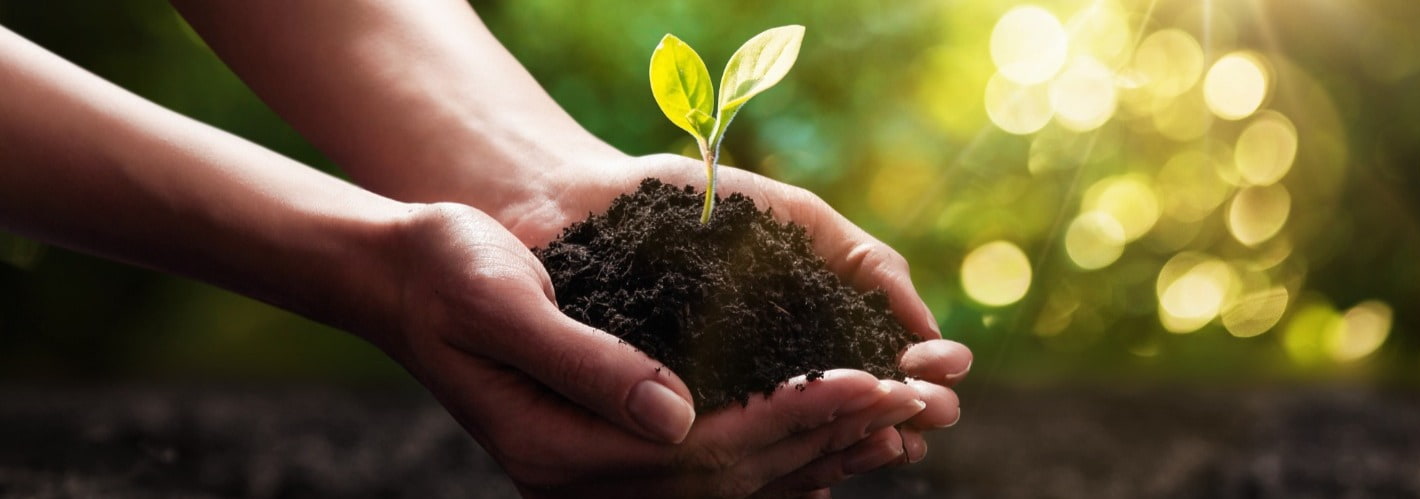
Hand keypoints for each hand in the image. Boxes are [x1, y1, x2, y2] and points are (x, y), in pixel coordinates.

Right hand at [371, 203, 942, 497]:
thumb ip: (589, 365)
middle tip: (911, 398)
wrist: (404, 277)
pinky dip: (780, 459)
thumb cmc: (450, 272)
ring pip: (732, 485)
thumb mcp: (505, 303)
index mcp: (559, 450)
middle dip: (827, 435)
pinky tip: (834, 445)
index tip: (866, 379)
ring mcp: (598, 476)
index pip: (704, 451)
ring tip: (894, 419)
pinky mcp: (613, 455)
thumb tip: (680, 419)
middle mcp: (583, 479)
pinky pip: (712, 474)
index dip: (794, 417)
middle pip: (732, 477)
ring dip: (817, 453)